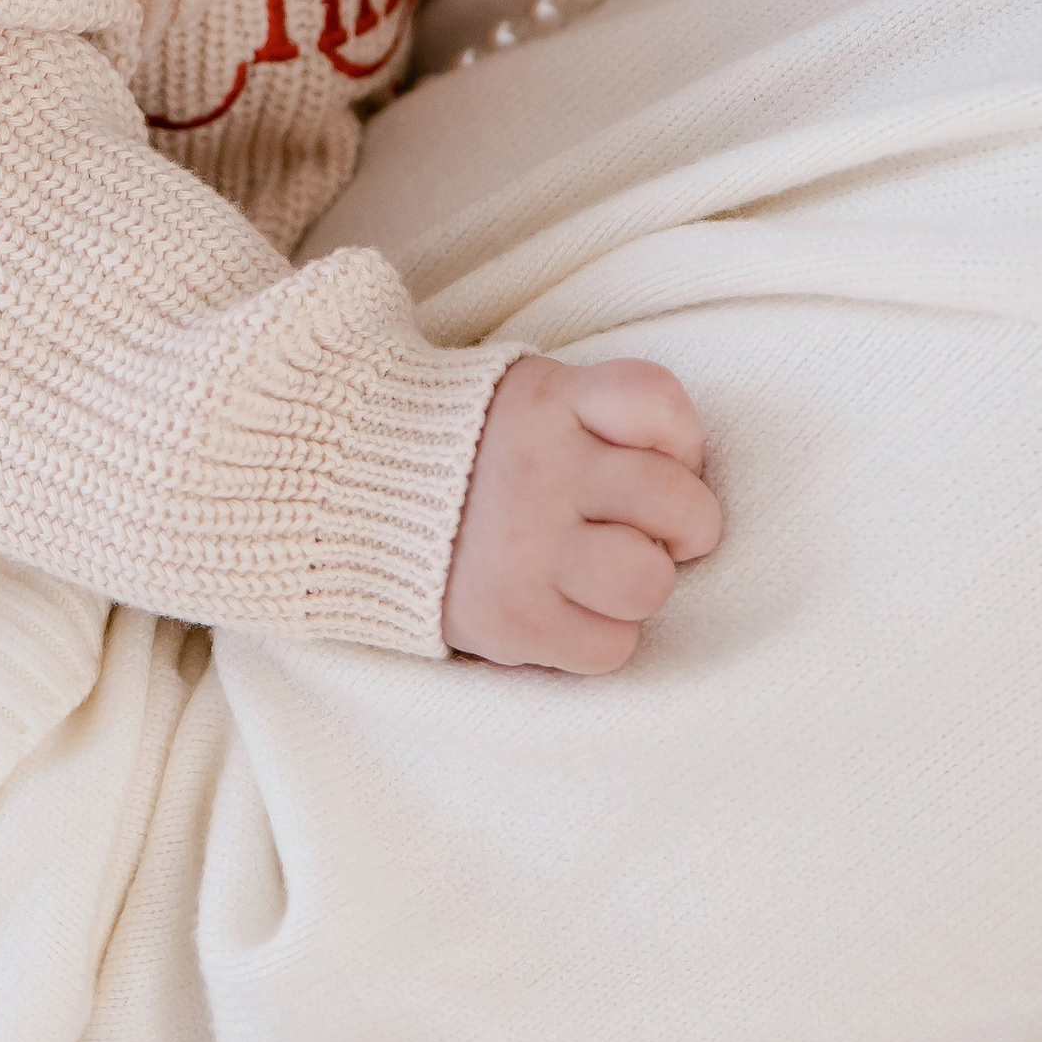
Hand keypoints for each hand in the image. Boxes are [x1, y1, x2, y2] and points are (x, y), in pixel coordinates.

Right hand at [441, 354, 720, 671]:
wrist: (354, 496)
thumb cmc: (472, 449)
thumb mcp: (531, 395)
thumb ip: (602, 414)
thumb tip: (687, 472)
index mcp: (549, 400)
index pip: (658, 400)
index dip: (682, 439)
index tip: (659, 459)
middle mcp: (541, 468)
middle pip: (677, 503)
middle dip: (685, 525)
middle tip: (653, 531)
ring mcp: (525, 548)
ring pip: (649, 582)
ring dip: (642, 584)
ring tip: (606, 573)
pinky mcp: (513, 620)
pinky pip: (612, 647)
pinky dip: (603, 637)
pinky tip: (569, 609)